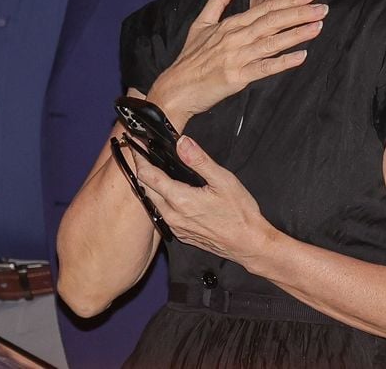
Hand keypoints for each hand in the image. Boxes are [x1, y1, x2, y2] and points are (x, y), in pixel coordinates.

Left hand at [132, 136, 273, 264]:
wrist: (248, 243)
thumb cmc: (239, 213)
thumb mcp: (223, 179)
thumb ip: (199, 160)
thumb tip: (182, 143)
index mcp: (180, 200)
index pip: (149, 176)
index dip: (140, 158)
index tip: (137, 146)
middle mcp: (173, 216)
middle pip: (146, 190)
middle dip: (142, 170)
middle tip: (143, 153)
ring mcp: (176, 227)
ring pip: (153, 203)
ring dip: (150, 186)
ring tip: (154, 169)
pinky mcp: (181, 234)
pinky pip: (163, 214)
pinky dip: (160, 200)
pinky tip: (169, 192)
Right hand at [147, 0, 326, 128]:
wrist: (175, 88)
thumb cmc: (190, 58)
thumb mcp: (201, 23)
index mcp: (231, 24)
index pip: (264, 8)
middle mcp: (236, 37)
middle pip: (272, 21)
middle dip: (299, 13)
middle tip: (322, 7)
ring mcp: (236, 57)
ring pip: (271, 42)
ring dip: (296, 33)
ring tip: (318, 26)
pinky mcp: (236, 77)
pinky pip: (264, 68)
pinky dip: (282, 62)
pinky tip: (301, 57)